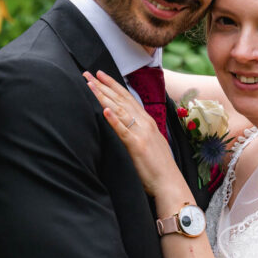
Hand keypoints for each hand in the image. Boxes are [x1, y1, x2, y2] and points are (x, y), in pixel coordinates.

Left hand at [84, 71, 180, 196]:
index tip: (100, 76)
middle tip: (87, 74)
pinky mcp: (137, 146)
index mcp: (147, 122)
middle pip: (121, 99)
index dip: (113, 85)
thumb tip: (127, 126)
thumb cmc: (159, 167)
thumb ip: (139, 132)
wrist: (170, 183)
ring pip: (119, 110)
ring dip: (104, 96)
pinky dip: (114, 119)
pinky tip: (105, 110)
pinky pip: (123, 130)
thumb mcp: (150, 143)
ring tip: (90, 85)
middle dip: (103, 85)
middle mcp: (145, 123)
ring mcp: (141, 133)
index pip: (127, 98)